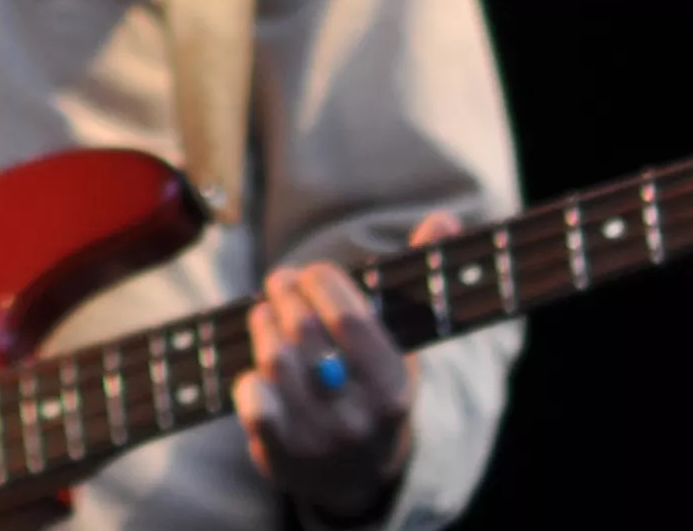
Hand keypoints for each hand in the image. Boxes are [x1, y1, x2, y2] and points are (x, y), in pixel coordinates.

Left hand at [233, 210, 459, 521]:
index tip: (314, 273)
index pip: (351, 319)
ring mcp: (317, 439)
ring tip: (266, 313)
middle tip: (282, 282)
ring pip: (274, 360)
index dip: (324, 283)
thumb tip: (445, 219)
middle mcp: (357, 417)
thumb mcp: (402, 343)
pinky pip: (252, 405)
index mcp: (393, 387)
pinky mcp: (279, 455)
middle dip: (286, 293)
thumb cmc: (375, 386)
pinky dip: (247, 380)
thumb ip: (417, 282)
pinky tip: (254, 367)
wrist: (356, 474)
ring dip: (263, 324)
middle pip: (304, 332)